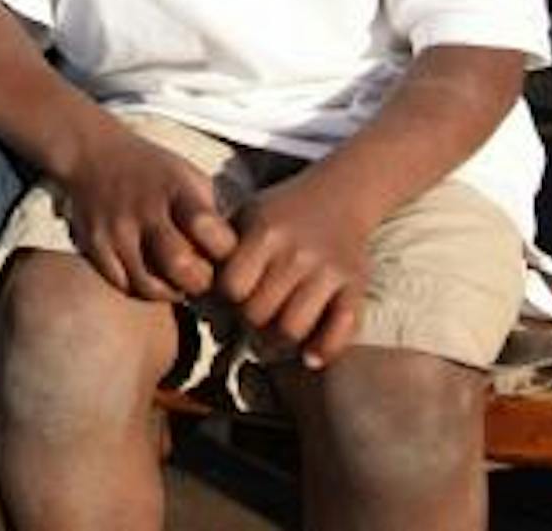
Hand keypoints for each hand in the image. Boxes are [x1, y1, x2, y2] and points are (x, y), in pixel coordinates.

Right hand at [60, 126, 236, 302]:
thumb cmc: (153, 171)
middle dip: (200, 281)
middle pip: (180, 265)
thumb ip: (211, 213)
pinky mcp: (94, 245)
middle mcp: (144, 209)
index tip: (223, 252)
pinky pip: (124, 285)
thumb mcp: (188, 176)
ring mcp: (116, 229)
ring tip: (179, 282)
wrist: (92, 154)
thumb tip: (238, 257)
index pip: (208, 229)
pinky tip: (153, 278)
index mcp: (175, 188)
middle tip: (203, 278)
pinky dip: (143, 289)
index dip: (224, 250)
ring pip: (150, 285)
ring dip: (172, 291)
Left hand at [214, 170, 371, 369]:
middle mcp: (297, 252)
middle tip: (252, 322)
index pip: (232, 287)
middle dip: (250, 325)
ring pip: (293, 328)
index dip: (226, 300)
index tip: (231, 298)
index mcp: (265, 232)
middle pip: (259, 313)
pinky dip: (325, 350)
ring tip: (275, 337)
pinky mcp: (355, 284)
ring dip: (280, 343)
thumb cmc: (281, 213)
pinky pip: (341, 330)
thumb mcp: (246, 216)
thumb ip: (221, 249)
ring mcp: (329, 270)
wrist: (339, 194)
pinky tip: (309, 356)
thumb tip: (195, 297)